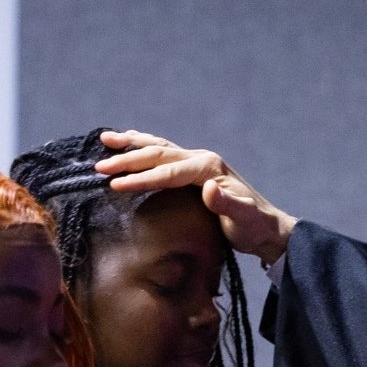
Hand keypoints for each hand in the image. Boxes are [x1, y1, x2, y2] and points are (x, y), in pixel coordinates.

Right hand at [95, 130, 297, 264]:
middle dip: (128, 159)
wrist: (266, 228)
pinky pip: (164, 155)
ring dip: (131, 144)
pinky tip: (129, 145)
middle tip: (100, 167)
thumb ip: (226, 204)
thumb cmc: (253, 227)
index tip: (116, 185)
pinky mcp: (194, 171)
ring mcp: (197, 163)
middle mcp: (201, 159)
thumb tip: (208, 188)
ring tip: (105, 139)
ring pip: (159, 147)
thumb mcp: (243, 220)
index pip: (168, 172)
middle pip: (159, 154)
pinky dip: (144, 147)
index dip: (141, 178)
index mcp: (208, 168)